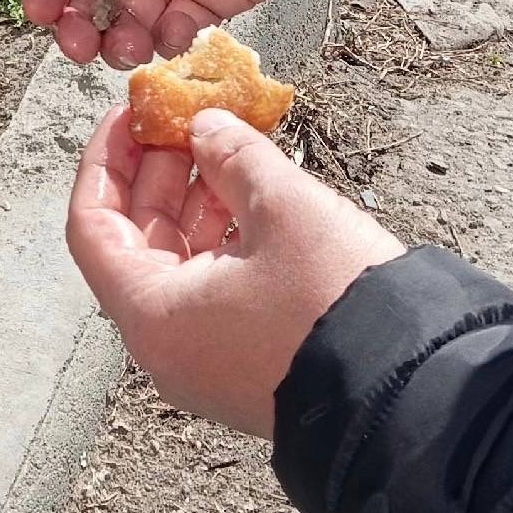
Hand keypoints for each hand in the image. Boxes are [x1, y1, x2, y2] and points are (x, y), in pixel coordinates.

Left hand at [66, 106, 403, 437]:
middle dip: (157, 175)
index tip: (130, 115)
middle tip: (183, 120)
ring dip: (196, 202)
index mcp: (153, 317)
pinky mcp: (248, 366)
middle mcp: (168, 348)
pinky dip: (224, 240)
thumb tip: (206, 127)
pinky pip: (215, 291)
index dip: (106, 162)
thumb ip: (233, 157)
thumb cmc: (339, 304)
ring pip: (179, 266)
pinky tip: (253, 196)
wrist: (420, 397)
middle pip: (135, 244)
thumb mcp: (284, 208)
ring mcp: (208, 363)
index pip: (92, 226)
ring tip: (225, 147)